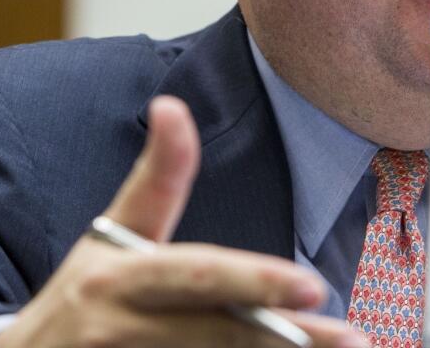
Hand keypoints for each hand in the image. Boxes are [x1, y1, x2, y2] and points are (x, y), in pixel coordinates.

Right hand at [0, 95, 367, 347]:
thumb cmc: (81, 297)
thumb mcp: (109, 235)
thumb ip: (155, 179)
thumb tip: (171, 105)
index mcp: (118, 278)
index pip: (195, 275)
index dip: (252, 282)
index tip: (310, 285)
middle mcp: (119, 327)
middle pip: (213, 335)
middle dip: (282, 338)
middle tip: (348, 339)